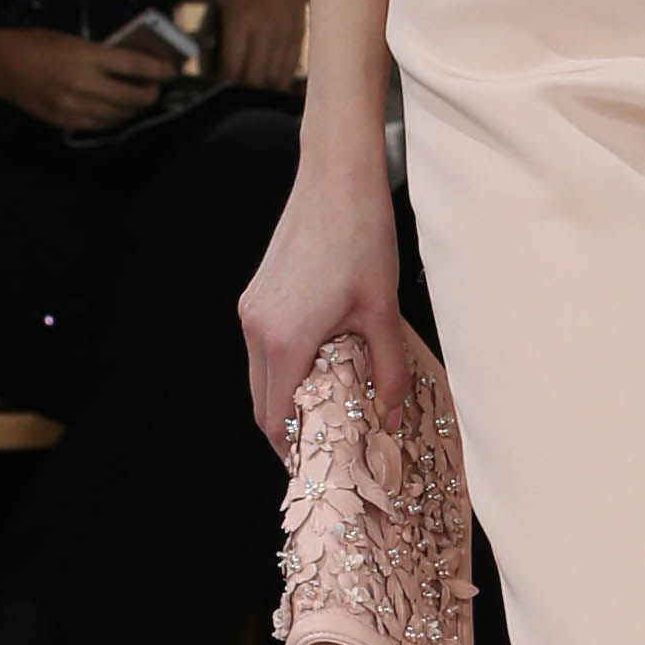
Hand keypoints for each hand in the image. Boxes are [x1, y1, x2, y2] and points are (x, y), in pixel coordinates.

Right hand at [0, 26, 164, 136]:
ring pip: (118, 115)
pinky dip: (114, 120)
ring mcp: (75, 106)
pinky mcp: (65, 121)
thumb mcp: (71, 40)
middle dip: (150, 94)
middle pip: (131, 96)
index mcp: (86, 56)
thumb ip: (99, 53)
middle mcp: (85, 84)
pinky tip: (117, 113)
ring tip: (138, 102)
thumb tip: (127, 64)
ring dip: (133, 110)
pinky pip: (99, 126)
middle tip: (154, 90)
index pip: (134, 65)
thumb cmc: (35, 43)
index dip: (158, 70)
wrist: (0, 66)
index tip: (171, 72)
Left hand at [198, 0, 311, 87]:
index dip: (224, 84)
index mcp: (239, 17)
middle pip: (254, 76)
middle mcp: (264, 28)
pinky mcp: (298, 33)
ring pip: (274, 75)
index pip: (232, 65)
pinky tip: (269, 86)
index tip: (215, 91)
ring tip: (249, 98)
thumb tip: (189, 45)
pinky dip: (279, 80)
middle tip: (230, 99)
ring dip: (261, 90)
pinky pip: (290, 66)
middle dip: (242, 92)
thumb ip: (203, 17)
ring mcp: (283, 32)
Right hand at [239, 140, 412, 446]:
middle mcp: (257, 328)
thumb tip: (393, 419)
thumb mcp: (383, 312)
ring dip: (287, 397)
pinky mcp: (256, 293)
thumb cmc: (362, 238)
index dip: (295, 450)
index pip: (276, 418)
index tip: (319, 467)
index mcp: (284, 340)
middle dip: (290, 430)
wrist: (336, 177)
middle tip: (328, 447)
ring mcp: (252, 309)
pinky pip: (263, 347)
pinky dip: (284, 368)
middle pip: (261, 403)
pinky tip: (321, 366)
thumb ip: (388, 371)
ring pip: (261, 375)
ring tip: (329, 409)